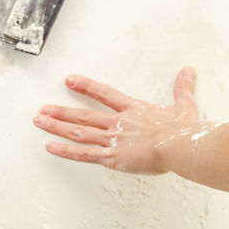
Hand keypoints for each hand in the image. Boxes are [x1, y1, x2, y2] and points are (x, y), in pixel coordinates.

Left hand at [35, 67, 201, 173]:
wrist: (179, 145)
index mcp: (134, 110)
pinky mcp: (112, 158)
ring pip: (79, 132)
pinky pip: (84, 154)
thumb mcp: (184, 106)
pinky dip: (66, 151)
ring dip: (57, 126)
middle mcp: (119, 123)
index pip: (105, 94)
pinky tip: (50, 147)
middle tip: (42, 109)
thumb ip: (183, 88)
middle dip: (62, 111)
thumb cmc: (183, 130)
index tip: (69, 80)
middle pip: (84, 115)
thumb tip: (188, 70)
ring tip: (40, 121)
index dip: (86, 86)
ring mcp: (113, 140)